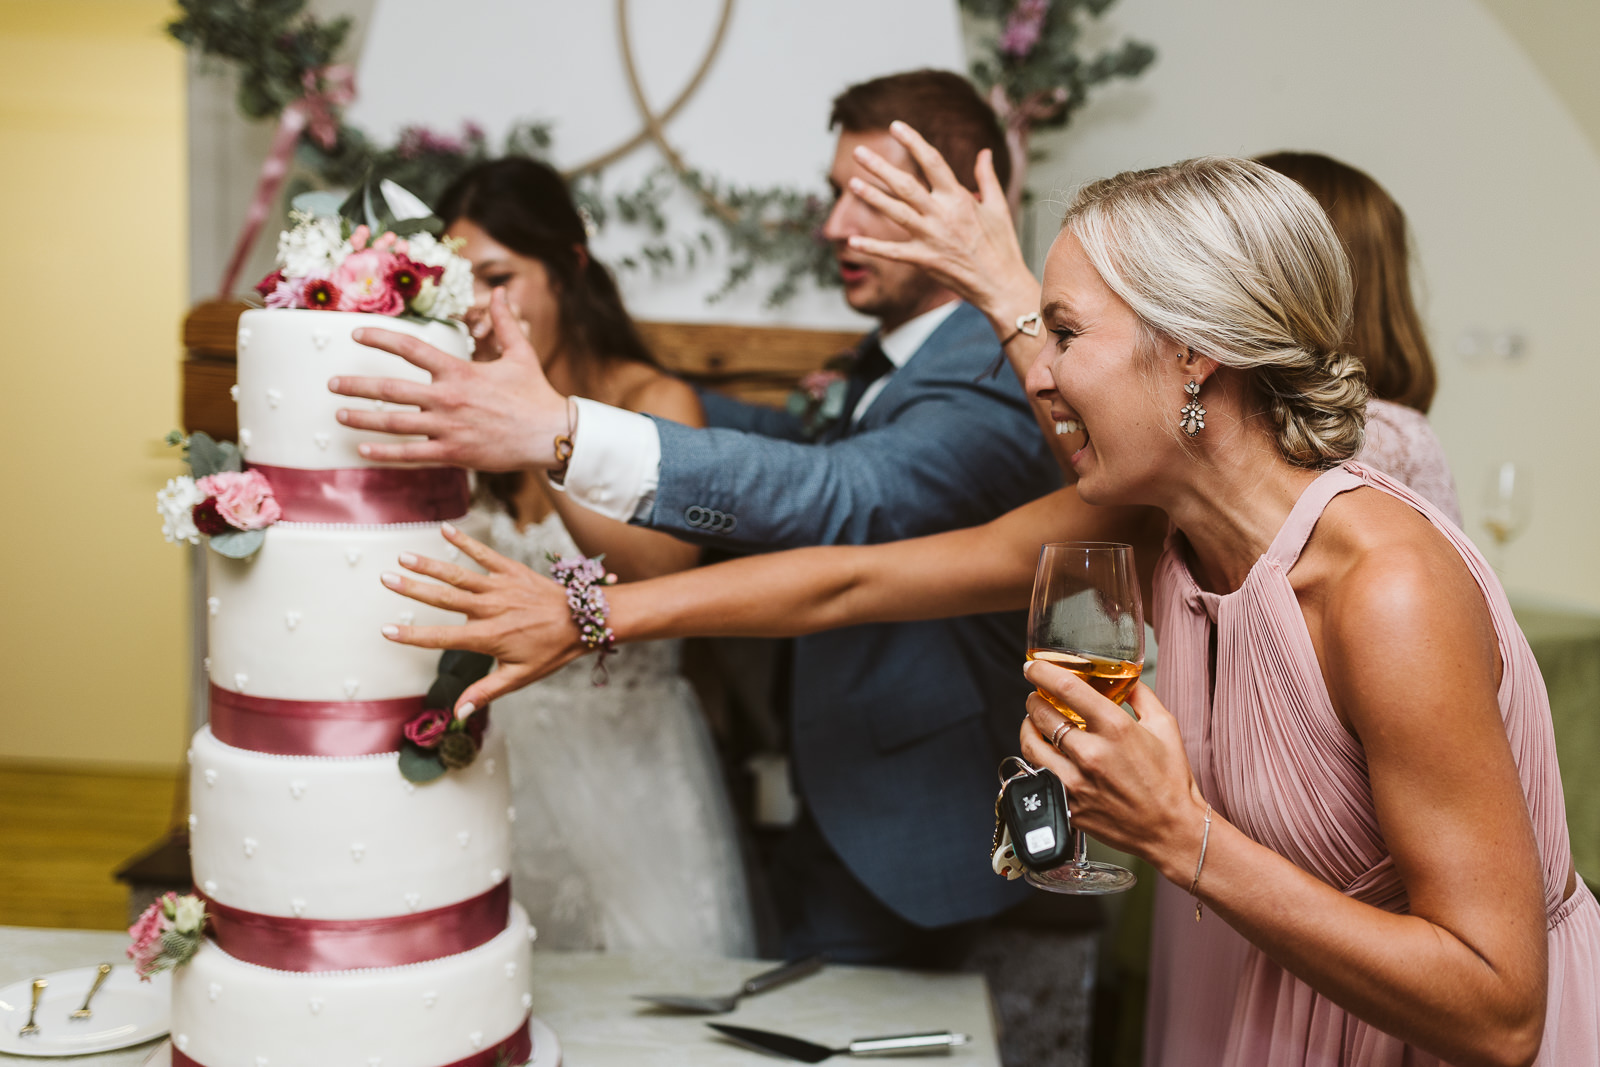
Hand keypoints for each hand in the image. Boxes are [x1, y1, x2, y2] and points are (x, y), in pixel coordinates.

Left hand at [330, 289, 570, 468]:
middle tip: (332, 384)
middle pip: (391, 390)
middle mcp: (447, 399)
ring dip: (362, 419)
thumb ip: (504, 323)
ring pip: (394, 423)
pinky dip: (385, 453)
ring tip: (339, 416)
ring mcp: (448, 428)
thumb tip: (500, 293)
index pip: (411, 349)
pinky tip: (364, 451)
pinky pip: (412, 455)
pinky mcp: (454, 453)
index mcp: (459, 372)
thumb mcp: (521, 354)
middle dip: (357, 386)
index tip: (357, 334)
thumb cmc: (536, 394)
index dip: (380, 338)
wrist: (551, 435)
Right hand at [378, 522, 588, 716]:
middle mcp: (491, 609)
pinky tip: (444, 530)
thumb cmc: (553, 650)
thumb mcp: (520, 676)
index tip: (387, 631)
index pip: (442, 636)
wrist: (584, 620)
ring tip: (403, 557)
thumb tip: (459, 712)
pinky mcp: (511, 570)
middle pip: (444, 598)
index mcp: (489, 636)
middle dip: (413, 589)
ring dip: (430, 564)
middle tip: (386, 580)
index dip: (413, 635)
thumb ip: (486, 691)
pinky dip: (465, 541)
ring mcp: (501, 587)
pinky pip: (485, 554)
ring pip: (459, 574)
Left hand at [846, 120, 1037, 318]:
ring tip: (852, 183)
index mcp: (959, 198)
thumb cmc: (1001, 245)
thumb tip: (985, 152)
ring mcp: (932, 237)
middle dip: (880, 167)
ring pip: (896, 212)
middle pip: (905, 185)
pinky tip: (852, 242)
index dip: (913, 142)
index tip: (895, 126)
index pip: (932, 161)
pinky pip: (894, 252)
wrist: (1001, 284)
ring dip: (872, 197)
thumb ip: (987, 177)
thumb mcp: (998, 207)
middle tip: (858, 151)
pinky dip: (873, 247)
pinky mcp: (924, 260)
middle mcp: (942, 214)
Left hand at [1017, 660, 1207, 880]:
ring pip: (1031, 745)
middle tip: (1036, 696)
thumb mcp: (1165, 726)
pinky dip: (1037, 759)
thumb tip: (1125, 677)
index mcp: (1116, 729)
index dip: (1042, 672)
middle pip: (1041, 714)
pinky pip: (1039, 775)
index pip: (1065, 688)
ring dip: (1028, 728)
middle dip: (1034, 700)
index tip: (1032, 666)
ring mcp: (1077, 782)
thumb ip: (1141, 695)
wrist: (1172, 830)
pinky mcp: (1070, 805)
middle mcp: (1092, 754)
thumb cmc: (1171, 780)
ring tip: (1033, 722)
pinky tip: (1043, 752)